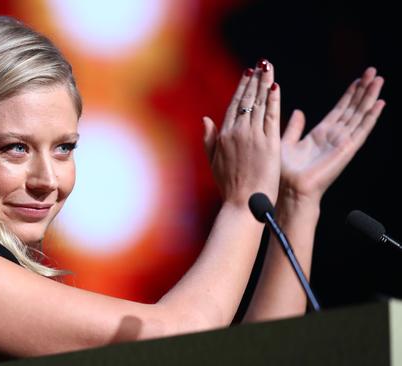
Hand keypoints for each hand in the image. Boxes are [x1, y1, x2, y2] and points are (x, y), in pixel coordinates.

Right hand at [203, 60, 280, 206]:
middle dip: (254, 80)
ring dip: (265, 84)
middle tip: (261, 64)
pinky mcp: (269, 143)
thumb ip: (209, 139)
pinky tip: (276, 87)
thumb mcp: (214, 161)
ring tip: (269, 69)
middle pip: (247, 100)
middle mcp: (237, 132)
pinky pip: (272, 117)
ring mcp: (253, 137)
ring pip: (260, 105)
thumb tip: (206, 119)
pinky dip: (274, 101)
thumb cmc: (229, 187)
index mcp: (224, 136)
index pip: (235, 106)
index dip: (242, 88)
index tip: (247, 74)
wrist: (243, 203)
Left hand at [280, 67, 385, 201]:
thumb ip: (294, 128)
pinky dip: (371, 116)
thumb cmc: (284, 172)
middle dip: (363, 90)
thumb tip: (298, 111)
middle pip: (352, 109)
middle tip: (373, 71)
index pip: (339, 110)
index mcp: (320, 135)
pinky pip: (361, 130)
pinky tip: (380, 103)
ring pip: (359, 115)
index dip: (349, 94)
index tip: (358, 79)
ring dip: (370, 97)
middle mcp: (334, 137)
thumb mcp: (286, 143)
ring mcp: (342, 143)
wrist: (289, 190)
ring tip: (379, 80)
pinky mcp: (346, 150)